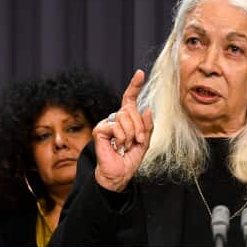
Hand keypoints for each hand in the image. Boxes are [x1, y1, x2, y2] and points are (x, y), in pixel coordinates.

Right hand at [93, 70, 154, 191]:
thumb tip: (148, 109)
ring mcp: (107, 123)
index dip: (134, 85)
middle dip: (139, 126)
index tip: (140, 73)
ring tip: (127, 145)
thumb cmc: (129, 159)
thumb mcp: (144, 142)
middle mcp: (116, 118)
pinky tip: (118, 146)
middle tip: (138, 141)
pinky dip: (121, 137)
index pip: (129, 99)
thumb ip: (147, 126)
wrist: (119, 174)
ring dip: (131, 133)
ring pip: (124, 117)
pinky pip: (115, 126)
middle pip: (130, 110)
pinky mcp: (99, 129)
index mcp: (127, 120)